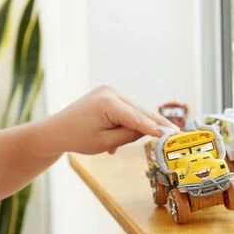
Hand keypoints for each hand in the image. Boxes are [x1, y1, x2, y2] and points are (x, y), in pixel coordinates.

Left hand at [43, 85, 178, 155]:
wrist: (56, 130)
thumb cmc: (78, 138)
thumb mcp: (106, 142)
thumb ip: (129, 135)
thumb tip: (151, 130)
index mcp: (108, 103)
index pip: (138, 118)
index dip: (157, 128)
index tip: (175, 134)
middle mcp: (110, 92)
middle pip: (139, 112)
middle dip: (155, 125)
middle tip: (177, 134)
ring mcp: (108, 91)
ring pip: (134, 111)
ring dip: (138, 127)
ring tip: (137, 142)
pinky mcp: (107, 95)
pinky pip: (125, 110)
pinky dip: (127, 123)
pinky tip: (115, 142)